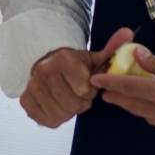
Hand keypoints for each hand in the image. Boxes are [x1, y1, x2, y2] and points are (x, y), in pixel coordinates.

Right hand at [19, 27, 133, 127]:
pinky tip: (55, 104)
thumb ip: (112, 49)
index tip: (86, 83)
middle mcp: (44, 72)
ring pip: (61, 115)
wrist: (44, 62)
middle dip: (80, 102)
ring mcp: (33, 86)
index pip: (85, 91)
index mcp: (63, 60)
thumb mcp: (92, 57)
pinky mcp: (25, 101)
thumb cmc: (72, 64)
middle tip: (77, 93)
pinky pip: (47, 121)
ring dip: (68, 111)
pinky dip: (54, 117)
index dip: (90, 91)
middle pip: (73, 106)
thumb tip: (128, 32)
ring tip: (66, 97)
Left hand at [90, 48, 154, 130]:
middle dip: (118, 98)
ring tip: (125, 96)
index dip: (111, 83)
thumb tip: (138, 57)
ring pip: (148, 116)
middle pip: (135, 106)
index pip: (131, 87)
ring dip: (134, 106)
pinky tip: (149, 104)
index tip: (97, 79)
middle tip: (106, 90)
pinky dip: (151, 113)